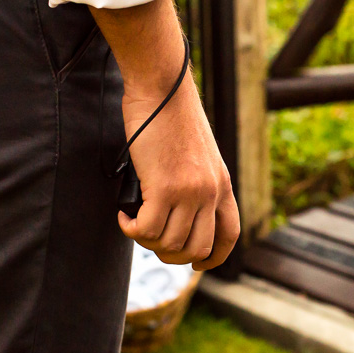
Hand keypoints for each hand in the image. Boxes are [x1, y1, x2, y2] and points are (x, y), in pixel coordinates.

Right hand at [117, 71, 240, 270]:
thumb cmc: (172, 116)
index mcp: (223, 185)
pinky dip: (130, 228)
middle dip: (172, 255)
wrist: (163, 88)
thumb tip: (177, 210)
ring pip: (169, 244)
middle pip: (197, 249)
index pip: (230, 235)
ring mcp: (190, 192)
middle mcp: (211, 192)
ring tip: (134, 220)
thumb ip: (197, 181)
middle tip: (151, 239)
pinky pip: (146, 230)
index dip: (213, 257)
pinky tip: (123, 215)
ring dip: (147, 241)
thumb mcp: (198, 153)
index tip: (197, 264)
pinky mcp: (165, 188)